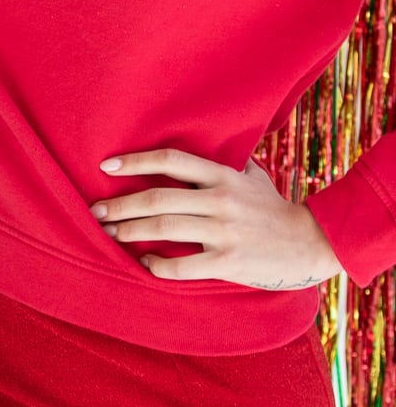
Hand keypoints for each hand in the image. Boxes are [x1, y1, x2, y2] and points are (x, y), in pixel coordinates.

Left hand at [90, 149, 342, 290]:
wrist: (310, 244)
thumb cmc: (274, 209)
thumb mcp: (254, 176)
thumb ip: (228, 162)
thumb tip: (210, 140)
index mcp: (222, 176)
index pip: (171, 160)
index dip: (136, 161)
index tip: (106, 166)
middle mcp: (220, 200)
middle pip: (158, 198)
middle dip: (120, 205)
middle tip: (95, 211)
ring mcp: (224, 232)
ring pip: (165, 228)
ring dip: (131, 231)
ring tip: (110, 233)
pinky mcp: (229, 262)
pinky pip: (183, 265)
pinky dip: (158, 265)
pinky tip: (145, 263)